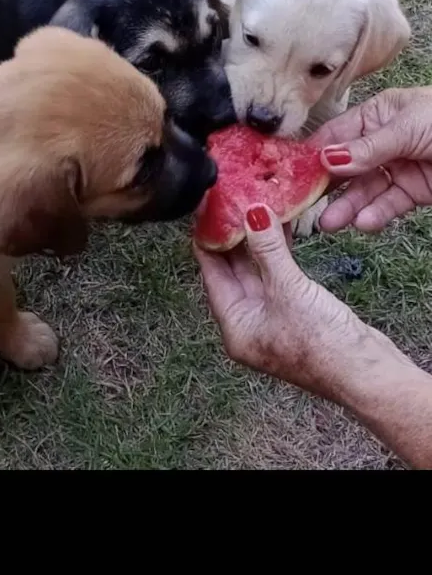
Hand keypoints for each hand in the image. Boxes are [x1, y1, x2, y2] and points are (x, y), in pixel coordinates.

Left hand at [195, 206, 368, 398]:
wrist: (366, 372)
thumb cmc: (322, 344)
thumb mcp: (288, 289)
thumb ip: (267, 250)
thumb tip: (252, 214)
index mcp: (235, 327)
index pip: (211, 275)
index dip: (208, 241)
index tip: (207, 212)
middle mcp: (249, 325)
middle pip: (233, 273)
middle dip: (234, 238)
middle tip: (232, 203)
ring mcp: (273, 321)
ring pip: (258, 273)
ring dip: (258, 244)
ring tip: (257, 209)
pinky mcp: (297, 315)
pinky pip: (279, 278)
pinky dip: (279, 256)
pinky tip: (282, 232)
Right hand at [311, 87, 431, 232]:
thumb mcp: (407, 127)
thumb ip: (368, 147)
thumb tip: (328, 158)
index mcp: (379, 113)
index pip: (337, 134)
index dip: (314, 154)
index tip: (290, 174)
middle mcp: (384, 140)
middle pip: (348, 166)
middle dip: (327, 186)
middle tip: (303, 205)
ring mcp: (399, 167)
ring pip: (366, 189)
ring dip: (348, 206)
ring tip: (330, 223)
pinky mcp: (414, 191)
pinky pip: (390, 203)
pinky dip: (376, 214)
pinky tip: (364, 222)